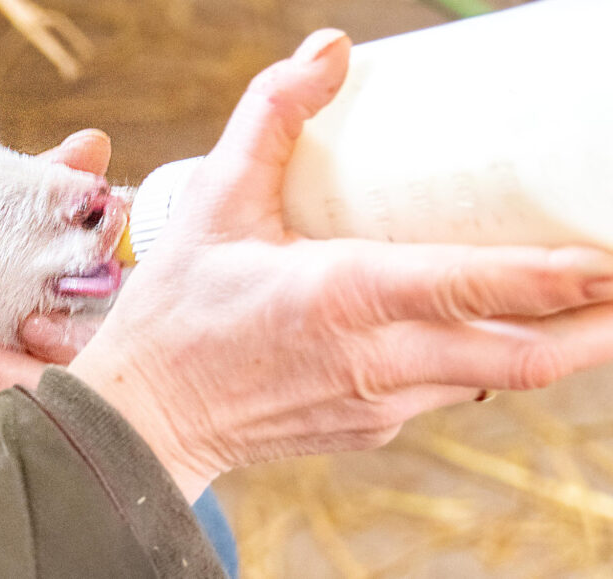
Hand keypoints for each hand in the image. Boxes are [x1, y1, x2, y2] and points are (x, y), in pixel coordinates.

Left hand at [0, 130, 109, 441]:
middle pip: (31, 393)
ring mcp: (29, 420)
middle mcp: (70, 387)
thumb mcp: (50, 224)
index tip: (31, 323)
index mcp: (98, 339)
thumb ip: (69, 187)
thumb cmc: (37, 258)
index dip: (65, 344)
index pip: (92, 356)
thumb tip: (95, 142)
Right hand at [68, 29, 612, 501]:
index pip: (480, 289)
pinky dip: (489, 359)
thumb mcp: (216, 204)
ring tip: (587, 298)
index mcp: (345, 298)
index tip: (612, 256)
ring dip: (555, 340)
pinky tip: (490, 327)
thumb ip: (271, 117)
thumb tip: (330, 50)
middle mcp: (379, 362)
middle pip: (529, 355)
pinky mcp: (374, 427)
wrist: (148, 417)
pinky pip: (452, 392)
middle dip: (601, 323)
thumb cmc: (180, 310)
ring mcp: (382, 405)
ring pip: (499, 378)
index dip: (562, 276)